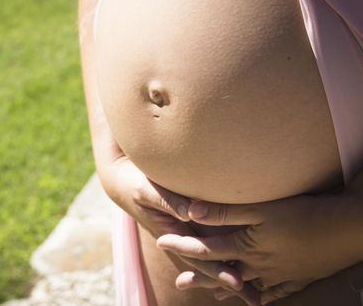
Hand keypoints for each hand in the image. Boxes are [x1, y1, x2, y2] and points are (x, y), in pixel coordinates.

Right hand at [96, 137, 261, 303]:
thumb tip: (190, 213)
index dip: (218, 270)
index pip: (199, 256)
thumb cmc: (138, 186)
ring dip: (234, 271)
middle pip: (210, 263)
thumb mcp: (149, 191)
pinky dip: (229, 254)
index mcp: (174, 234)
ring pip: (214, 255)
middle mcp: (184, 237)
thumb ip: (170, 201)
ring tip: (258, 293)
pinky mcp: (194, 223)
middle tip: (256, 300)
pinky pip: (213, 241)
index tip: (237, 283)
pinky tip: (248, 264)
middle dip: (231, 281)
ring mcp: (189, 232)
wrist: (126, 184)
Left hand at [156, 176, 362, 304]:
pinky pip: (272, 292)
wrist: (345, 232)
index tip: (162, 241)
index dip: (182, 244)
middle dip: (200, 275)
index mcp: (246, 248)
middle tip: (181, 283)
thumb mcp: (261, 209)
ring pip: (245, 285)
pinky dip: (260, 295)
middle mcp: (257, 266)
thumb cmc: (302, 215)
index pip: (206, 248)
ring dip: (226, 287)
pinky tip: (256, 300)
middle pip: (222, 272)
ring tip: (213, 293)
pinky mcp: (296, 279)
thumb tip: (191, 211)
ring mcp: (277, 276)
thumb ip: (225, 211)